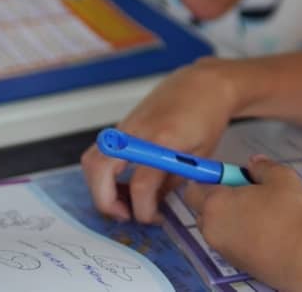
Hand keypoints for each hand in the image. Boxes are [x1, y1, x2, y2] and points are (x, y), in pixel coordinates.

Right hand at [81, 58, 238, 222]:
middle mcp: (138, 132)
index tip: (152, 218)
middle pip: (100, 170)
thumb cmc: (208, 116)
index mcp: (164, 140)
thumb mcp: (201, 154)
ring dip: (99, 186)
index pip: (141, 183)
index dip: (143, 209)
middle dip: (105, 200)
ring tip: (121, 201)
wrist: (204, 83)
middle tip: (124, 215)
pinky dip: (103, 172)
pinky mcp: (122, 124)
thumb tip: (152, 204)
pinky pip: (100, 151)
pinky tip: (122, 183)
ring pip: (92, 160)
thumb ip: (173, 181)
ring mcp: (126, 126)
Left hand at [183, 156, 301, 289]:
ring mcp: (221, 248)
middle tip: (247, 192)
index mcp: (215, 203)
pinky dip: (239, 234)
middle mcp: (211, 227)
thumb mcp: (280, 177)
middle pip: (203, 209)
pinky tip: (264, 230)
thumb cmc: (288, 211)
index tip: (231, 176)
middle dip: (219, 198)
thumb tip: (253, 163)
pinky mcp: (234, 263)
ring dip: (230, 217)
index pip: (193, 188)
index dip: (209, 179)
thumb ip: (262, 166)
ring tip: (259, 213)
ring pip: (217, 227)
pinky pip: (229, 242)